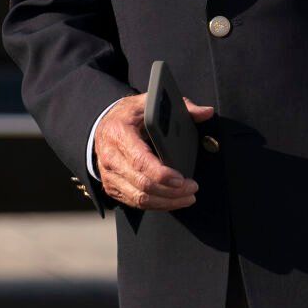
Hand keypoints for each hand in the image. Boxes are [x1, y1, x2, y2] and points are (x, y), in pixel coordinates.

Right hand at [93, 93, 213, 210]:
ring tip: (187, 197)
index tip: (182, 179)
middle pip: (143, 184)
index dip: (162, 174)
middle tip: (192, 188)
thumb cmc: (127, 115)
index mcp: (119, 134)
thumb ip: (181, 106)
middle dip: (171, 191)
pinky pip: (135, 203)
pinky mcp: (112, 187)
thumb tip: (206, 112)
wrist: (102, 126)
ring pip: (140, 198)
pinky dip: (157, 205)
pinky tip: (172, 200)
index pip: (140, 161)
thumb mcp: (149, 103)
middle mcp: (111, 157)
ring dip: (167, 202)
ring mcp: (109, 175)